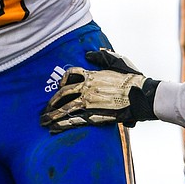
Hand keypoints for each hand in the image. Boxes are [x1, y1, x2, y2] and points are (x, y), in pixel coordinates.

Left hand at [39, 48, 157, 132]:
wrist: (141, 95)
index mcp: (92, 75)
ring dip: (52, 116)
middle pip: (63, 94)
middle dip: (51, 103)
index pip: (71, 74)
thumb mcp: (118, 61)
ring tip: (43, 122)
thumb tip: (90, 54)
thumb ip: (102, 57)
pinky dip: (62, 125)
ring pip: (64, 109)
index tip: (59, 87)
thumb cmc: (133, 78)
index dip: (63, 80)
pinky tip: (53, 129)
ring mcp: (89, 102)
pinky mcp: (94, 115)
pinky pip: (74, 120)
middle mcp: (87, 88)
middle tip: (44, 110)